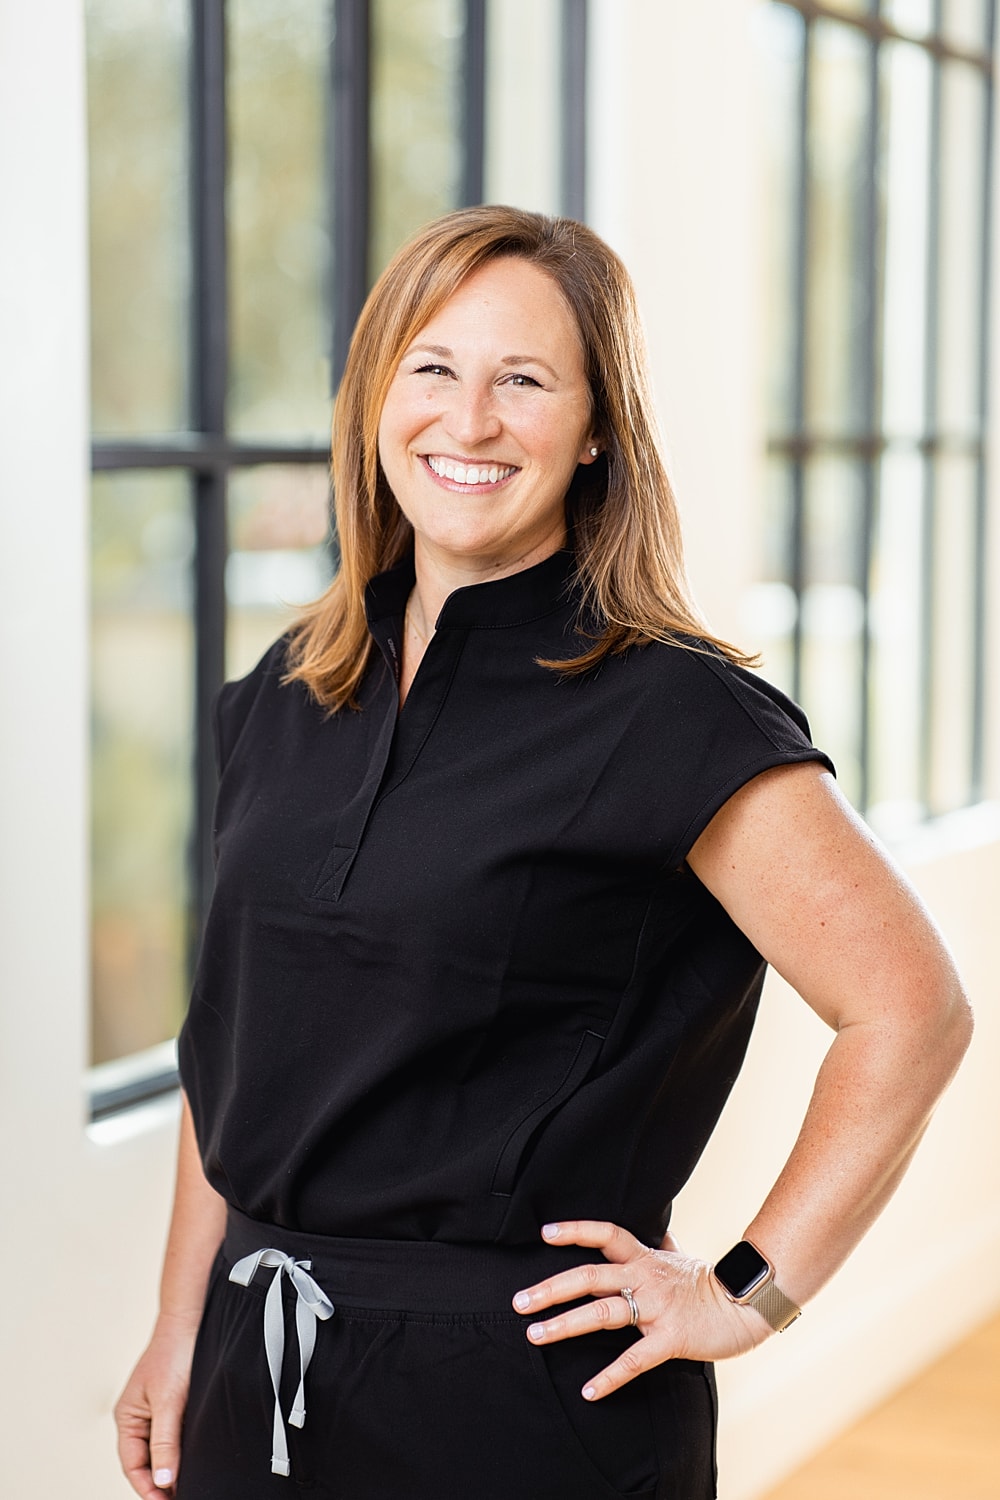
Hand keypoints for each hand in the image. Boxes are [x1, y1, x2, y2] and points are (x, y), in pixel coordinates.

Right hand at [114, 1316, 197, 1498]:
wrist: (190, 1321)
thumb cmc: (174, 1354)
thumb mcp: (169, 1402)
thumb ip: (165, 1442)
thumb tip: (164, 1480)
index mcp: (127, 1417)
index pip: (133, 1465)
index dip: (148, 1487)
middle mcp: (138, 1417)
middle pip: (145, 1461)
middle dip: (160, 1482)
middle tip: (181, 1496)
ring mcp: (155, 1411)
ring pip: (160, 1450)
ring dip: (171, 1468)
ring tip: (187, 1484)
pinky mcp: (173, 1404)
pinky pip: (172, 1435)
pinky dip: (180, 1450)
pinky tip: (193, 1458)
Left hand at [511, 1220, 770, 1400]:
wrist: (748, 1305)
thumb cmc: (711, 1282)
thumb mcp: (681, 1256)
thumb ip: (662, 1244)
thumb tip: (658, 1228)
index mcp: (645, 1258)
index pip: (606, 1234)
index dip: (575, 1230)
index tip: (545, 1233)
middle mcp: (645, 1278)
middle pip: (590, 1276)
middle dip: (551, 1289)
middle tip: (520, 1301)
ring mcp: (656, 1308)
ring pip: (602, 1313)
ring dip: (564, 1325)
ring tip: (535, 1335)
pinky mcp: (670, 1339)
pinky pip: (634, 1360)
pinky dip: (610, 1377)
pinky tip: (589, 1390)